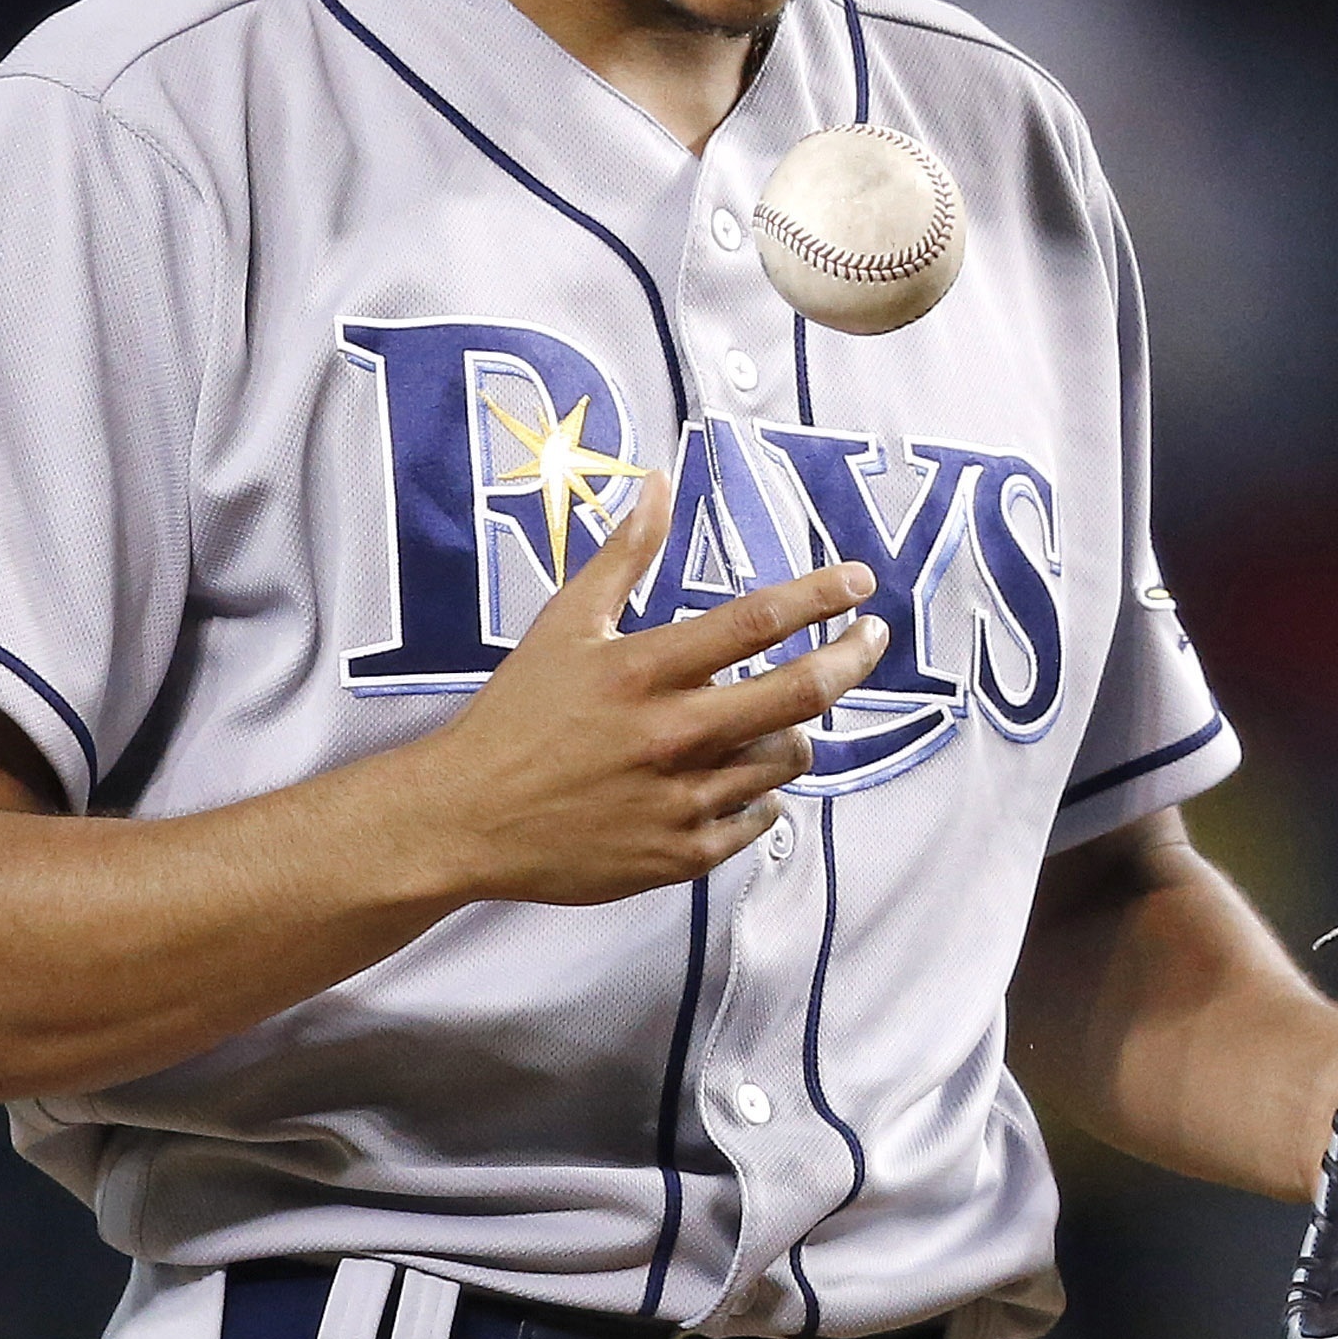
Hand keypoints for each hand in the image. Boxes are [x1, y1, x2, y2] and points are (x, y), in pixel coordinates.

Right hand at [420, 471, 887, 905]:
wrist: (465, 818)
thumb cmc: (516, 714)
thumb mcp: (566, 622)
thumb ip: (625, 555)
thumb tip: (659, 484)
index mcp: (644, 670)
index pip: (758, 621)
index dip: (823, 595)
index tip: (860, 581)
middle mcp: (671, 734)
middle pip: (801, 692)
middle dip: (853, 657)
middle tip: (872, 637)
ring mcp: (681, 799)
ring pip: (787, 757)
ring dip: (796, 730)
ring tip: (776, 715)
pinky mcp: (680, 854)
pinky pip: (759, 817)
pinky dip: (761, 792)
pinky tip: (738, 775)